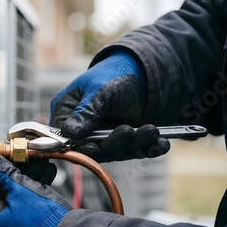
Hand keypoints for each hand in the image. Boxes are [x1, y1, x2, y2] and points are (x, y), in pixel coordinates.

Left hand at [0, 152, 70, 226]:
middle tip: (18, 154)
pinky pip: (23, 204)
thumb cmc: (46, 224)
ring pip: (12, 195)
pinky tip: (45, 173)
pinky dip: (31, 188)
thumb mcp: (20, 190)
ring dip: (24, 176)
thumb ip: (1, 173)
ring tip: (38, 161)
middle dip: (9, 168)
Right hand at [50, 50, 169, 161]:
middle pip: (91, 149)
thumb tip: (70, 133)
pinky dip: (148, 147)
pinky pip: (133, 151)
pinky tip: (162, 143)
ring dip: (134, 144)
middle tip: (128, 132)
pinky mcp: (121, 143)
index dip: (77, 146)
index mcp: (66, 113)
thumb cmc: (111, 75)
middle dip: (113, 144)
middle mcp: (81, 130)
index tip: (93, 147)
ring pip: (114, 152)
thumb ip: (87, 112)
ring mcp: (101, 138)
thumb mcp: (99, 90)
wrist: (138, 74)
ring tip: (151, 130)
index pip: (64, 137)